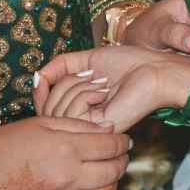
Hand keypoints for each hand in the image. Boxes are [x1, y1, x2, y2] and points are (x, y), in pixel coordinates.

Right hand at [0, 117, 130, 189]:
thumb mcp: (41, 123)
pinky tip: (92, 185)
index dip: (122, 142)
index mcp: (67, 149)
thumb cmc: (5, 144)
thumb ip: (78, 125)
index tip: (125, 138)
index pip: (110, 147)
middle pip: (113, 171)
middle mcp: (70, 177)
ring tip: (110, 171)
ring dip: (114, 182)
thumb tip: (110, 129)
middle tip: (122, 153)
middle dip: (122, 160)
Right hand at [33, 47, 189, 132]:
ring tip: (101, 84)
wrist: (153, 70)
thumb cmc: (128, 64)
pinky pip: (73, 113)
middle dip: (60, 85)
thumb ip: (59, 67)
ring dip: (74, 88)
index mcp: (79, 109)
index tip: (41, 79)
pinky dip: (84, 94)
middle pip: (47, 110)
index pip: (45, 109)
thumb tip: (36, 77)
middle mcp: (83, 121)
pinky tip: (105, 92)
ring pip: (57, 112)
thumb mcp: (86, 60)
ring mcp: (90, 128)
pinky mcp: (99, 129)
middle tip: (88, 77)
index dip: (38, 93)